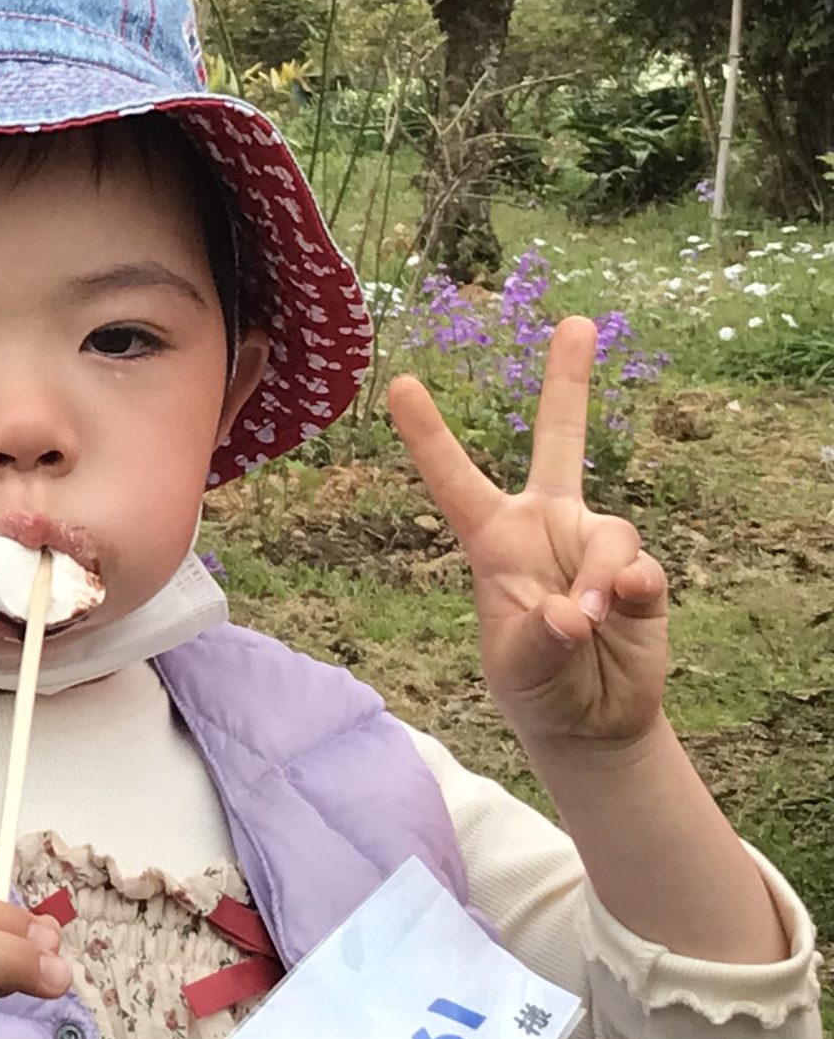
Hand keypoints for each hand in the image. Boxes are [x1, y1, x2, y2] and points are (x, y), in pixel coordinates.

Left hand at [388, 315, 669, 752]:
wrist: (592, 719)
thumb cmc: (535, 684)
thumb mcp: (517, 667)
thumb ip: (539, 637)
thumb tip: (574, 611)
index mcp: (493, 540)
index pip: (454, 480)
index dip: (429, 434)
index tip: (399, 384)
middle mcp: (546, 525)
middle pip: (558, 441)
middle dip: (568, 382)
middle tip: (574, 320)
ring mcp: (594, 544)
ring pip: (609, 532)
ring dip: (598, 577)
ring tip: (584, 622)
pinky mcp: (639, 571)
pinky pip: (640, 565)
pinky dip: (630, 591)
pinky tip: (619, 612)